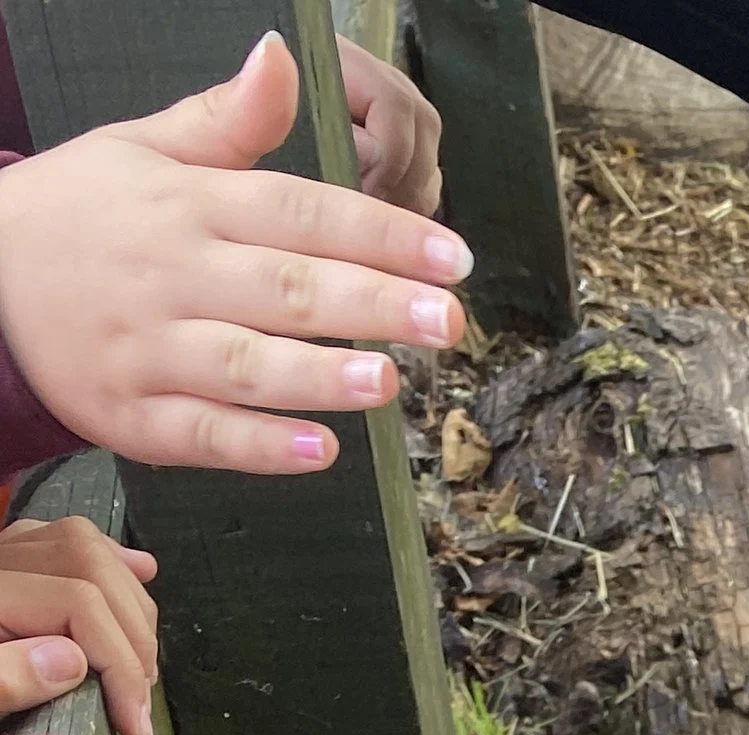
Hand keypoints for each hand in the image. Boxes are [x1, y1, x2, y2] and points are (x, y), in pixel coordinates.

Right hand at [0, 31, 470, 475]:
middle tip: (449, 322)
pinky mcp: (135, 416)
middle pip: (286, 289)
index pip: (300, 212)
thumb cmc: (83, 212)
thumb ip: (229, 120)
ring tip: (389, 381)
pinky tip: (321, 451)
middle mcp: (174, 275)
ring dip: (321, 376)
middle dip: (373, 303)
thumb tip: (281, 56)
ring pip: (248, 365)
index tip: (452, 256)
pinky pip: (204, 434)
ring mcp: (152, 350)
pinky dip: (261, 446)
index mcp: (189, 204)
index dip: (381, 233)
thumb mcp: (145, 147)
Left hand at [0, 515, 158, 734]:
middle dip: (132, 635)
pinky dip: (107, 557)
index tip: (134, 727)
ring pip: (79, 544)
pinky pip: (55, 539)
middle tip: (140, 703)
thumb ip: (1, 677)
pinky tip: (139, 569)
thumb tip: (73, 659)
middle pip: (87, 562)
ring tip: (143, 663)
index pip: (76, 601)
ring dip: (128, 598)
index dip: (119, 662)